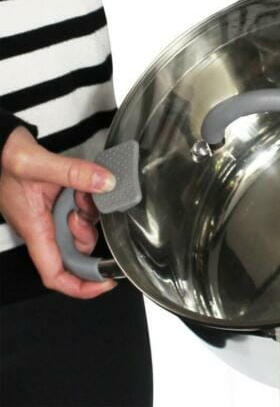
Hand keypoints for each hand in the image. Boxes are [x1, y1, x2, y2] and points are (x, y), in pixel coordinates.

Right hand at [0, 126, 116, 297]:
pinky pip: (81, 209)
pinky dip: (89, 199)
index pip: (55, 273)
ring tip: (85, 190)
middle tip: (88, 207)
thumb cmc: (2, 156)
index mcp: (34, 228)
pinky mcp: (58, 200)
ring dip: (90, 213)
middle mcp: (43, 225)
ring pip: (81, 228)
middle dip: (89, 235)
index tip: (105, 282)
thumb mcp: (34, 163)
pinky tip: (85, 184)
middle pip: (75, 251)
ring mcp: (51, 213)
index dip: (80, 286)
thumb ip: (72, 172)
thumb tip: (105, 183)